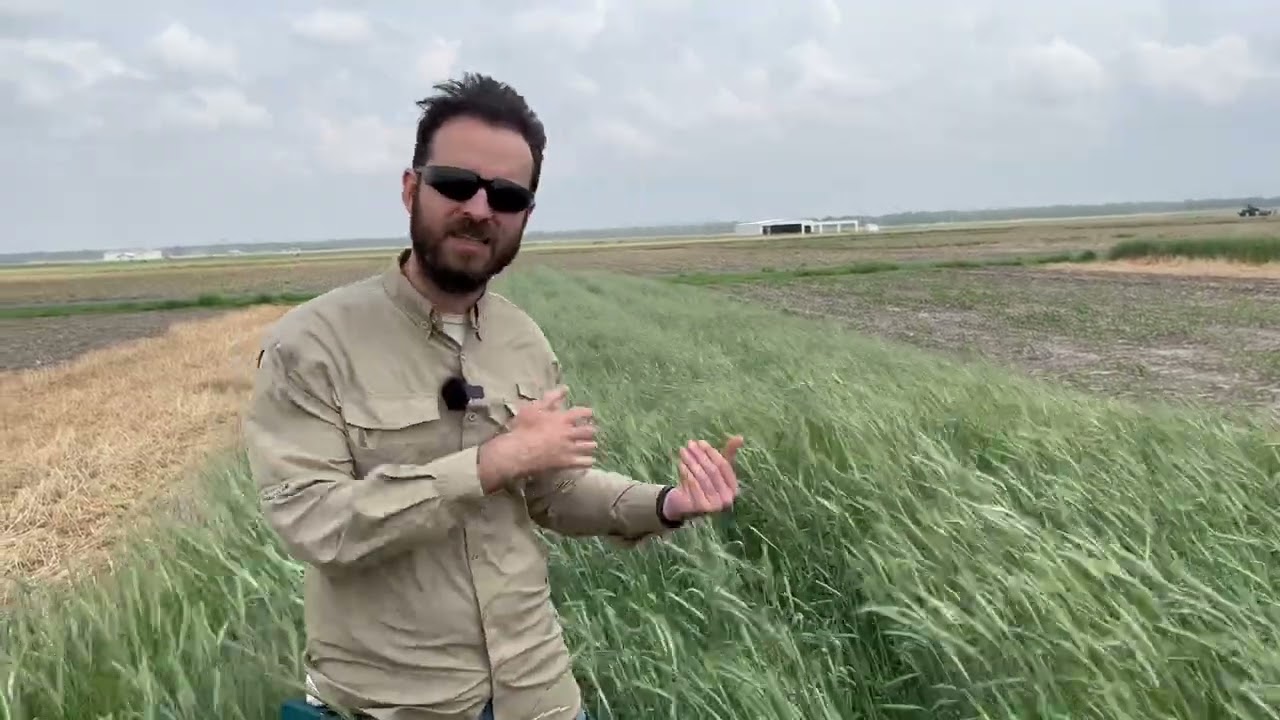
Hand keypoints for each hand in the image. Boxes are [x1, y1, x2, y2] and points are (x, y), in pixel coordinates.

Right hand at [478, 386, 595, 490]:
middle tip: (594, 430)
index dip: (587, 413)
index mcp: (562, 418)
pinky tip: (590, 461)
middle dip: (591, 430)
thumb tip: (565, 388)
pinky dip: (588, 461)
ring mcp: (569, 448)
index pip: (581, 413)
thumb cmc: (524, 428)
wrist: (519, 451)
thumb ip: (551, 398)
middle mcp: (569, 433)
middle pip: (587, 431)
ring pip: (587, 446)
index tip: (590, 413)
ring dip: (591, 444)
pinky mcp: (567, 462)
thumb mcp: (535, 407)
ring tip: (593, 444)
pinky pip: (583, 462)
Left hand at [661, 436, 743, 521]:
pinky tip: (680, 464)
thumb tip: (740, 437)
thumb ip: (728, 453)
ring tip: (683, 451)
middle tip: (689, 444)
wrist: (686, 503)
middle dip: (700, 455)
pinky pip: (693, 485)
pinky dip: (686, 472)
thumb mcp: (716, 468)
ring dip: (691, 461)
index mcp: (734, 488)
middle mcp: (727, 498)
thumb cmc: (704, 483)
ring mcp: (715, 505)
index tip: (701, 442)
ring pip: (702, 477)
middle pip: (713, 471)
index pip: (724, 466)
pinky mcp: (701, 507)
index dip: (712, 452)